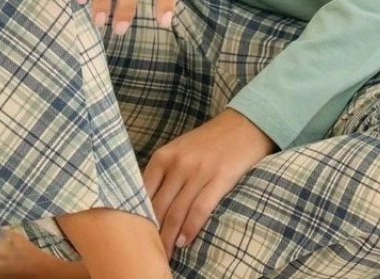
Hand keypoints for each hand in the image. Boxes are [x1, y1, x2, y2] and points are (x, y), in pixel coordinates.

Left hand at [141, 109, 278, 260]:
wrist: (243, 124)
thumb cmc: (209, 141)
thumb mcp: (179, 150)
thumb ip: (164, 173)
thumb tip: (147, 205)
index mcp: (164, 156)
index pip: (142, 192)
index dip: (137, 217)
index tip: (135, 235)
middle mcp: (178, 163)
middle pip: (159, 207)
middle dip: (152, 234)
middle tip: (149, 252)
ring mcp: (199, 171)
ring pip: (177, 212)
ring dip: (169, 238)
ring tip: (165, 254)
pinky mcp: (220, 178)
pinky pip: (200, 208)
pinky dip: (190, 228)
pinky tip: (184, 241)